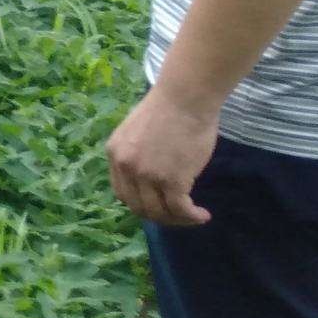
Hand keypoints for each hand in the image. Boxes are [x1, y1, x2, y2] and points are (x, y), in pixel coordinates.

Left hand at [105, 86, 218, 226]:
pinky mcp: (171, 180)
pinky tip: (202, 215)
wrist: (186, 97)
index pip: (122, 193)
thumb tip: (149, 177)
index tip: (160, 205)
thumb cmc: (170, 109)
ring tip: (194, 216)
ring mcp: (147, 175)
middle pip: (138, 207)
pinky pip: (180, 209)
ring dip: (178, 220)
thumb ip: (138, 154)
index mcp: (115, 154)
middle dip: (160, 216)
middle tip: (179, 215)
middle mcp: (126, 167)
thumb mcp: (138, 132)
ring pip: (159, 212)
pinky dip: (192, 216)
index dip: (141, 204)